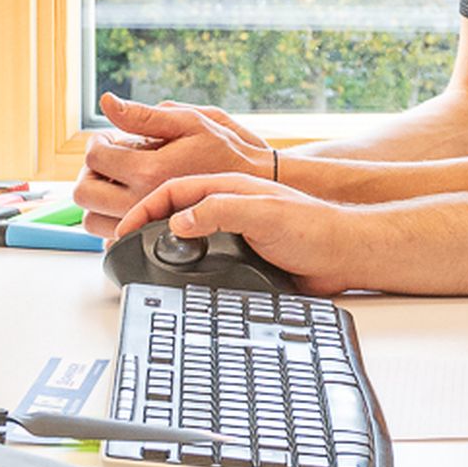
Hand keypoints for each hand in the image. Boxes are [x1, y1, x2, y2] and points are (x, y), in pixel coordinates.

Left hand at [76, 93, 269, 224]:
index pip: (96, 157)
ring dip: (98, 196)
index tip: (109, 139)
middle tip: (108, 160)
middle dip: (91, 172)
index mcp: (150, 169)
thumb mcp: (189, 121)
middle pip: (84, 192)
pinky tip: (131, 200)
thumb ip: (143, 115)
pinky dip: (112, 219)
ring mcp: (147, 223)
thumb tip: (108, 103)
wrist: (256, 186)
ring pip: (92, 220)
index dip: (97, 143)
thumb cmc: (227, 151)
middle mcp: (144, 200)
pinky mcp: (152, 237)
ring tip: (119, 180)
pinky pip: (111, 237)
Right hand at [107, 172, 378, 297]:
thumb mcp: (262, 212)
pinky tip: (180, 278)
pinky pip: (207, 259)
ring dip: (165, 247)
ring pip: (189, 237)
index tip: (125, 230)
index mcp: (228, 188)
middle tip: (123, 247)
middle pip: (175, 213)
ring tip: (142, 262)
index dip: (145, 209)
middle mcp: (228, 207)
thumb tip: (179, 222)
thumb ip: (220, 211)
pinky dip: (187, 266)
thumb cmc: (312, 225)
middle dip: (146, 226)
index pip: (173, 192)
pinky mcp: (244, 255)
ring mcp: (235, 231)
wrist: (344, 254)